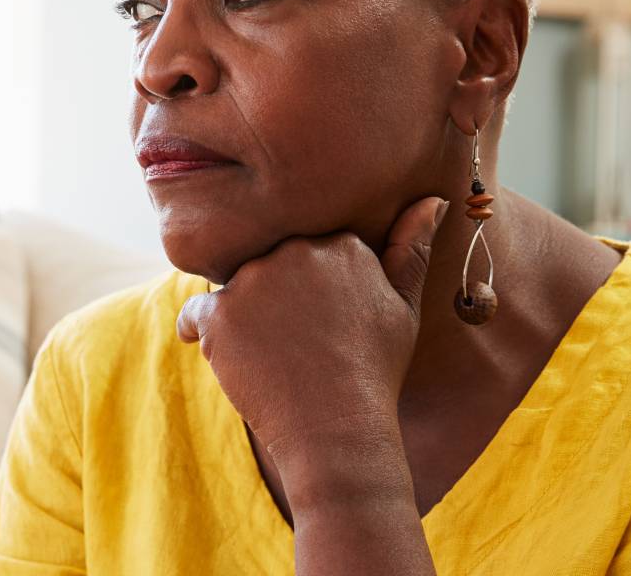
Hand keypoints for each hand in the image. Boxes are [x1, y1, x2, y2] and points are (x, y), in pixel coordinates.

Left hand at [176, 196, 446, 460]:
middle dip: (273, 298)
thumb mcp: (403, 308)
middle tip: (295, 346)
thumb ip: (411, 249)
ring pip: (232, 288)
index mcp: (341, 243)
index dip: (307, 291)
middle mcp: (296, 250)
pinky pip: (196, 314)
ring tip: (272, 358)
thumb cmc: (374, 372)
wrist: (338, 431)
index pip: (305, 251)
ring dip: (242, 317)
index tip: (320, 326)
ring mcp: (255, 280)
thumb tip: (434, 199)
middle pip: (266, 264)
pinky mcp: (220, 314)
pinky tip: (232, 359)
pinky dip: (203, 333)